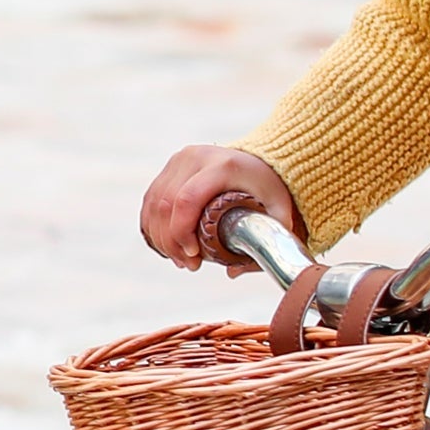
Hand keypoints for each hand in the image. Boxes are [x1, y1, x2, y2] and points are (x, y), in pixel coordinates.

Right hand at [138, 147, 302, 272]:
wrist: (259, 159)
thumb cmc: (268, 188)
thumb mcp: (278, 211)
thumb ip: (265, 241)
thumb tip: (231, 271)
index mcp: (222, 165)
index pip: (187, 199)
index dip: (182, 232)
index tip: (194, 256)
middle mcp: (196, 157)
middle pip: (166, 204)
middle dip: (171, 242)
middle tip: (189, 264)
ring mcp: (180, 160)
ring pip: (154, 203)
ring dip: (160, 237)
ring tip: (180, 259)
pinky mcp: (170, 167)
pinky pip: (151, 200)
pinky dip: (153, 226)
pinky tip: (165, 245)